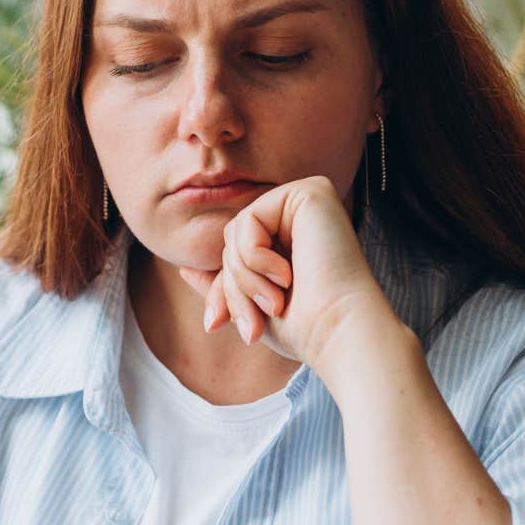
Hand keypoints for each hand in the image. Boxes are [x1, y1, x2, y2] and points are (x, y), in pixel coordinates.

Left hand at [177, 176, 394, 369]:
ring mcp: (307, 201)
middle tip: (253, 324)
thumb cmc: (305, 329)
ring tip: (274, 304)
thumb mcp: (252, 308)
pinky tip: (286, 276)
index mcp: (292, 239)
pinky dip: (255, 256)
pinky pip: (248, 219)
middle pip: (231, 241)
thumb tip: (185, 269)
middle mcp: (301, 216)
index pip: (234, 253)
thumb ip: (224, 285)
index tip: (216, 325)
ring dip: (244, 277)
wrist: (339, 332)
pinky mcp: (310, 192)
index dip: (222, 291)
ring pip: (235, 232)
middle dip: (232, 287)